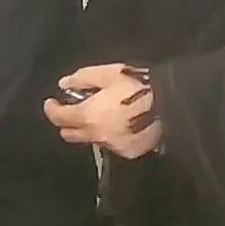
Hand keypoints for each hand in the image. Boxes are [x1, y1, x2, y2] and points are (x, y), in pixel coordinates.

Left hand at [43, 64, 162, 157]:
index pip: (59, 118)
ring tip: (104, 114)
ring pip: (91, 140)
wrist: (172, 103)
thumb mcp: (109, 73)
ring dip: (91, 129)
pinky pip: (112, 145)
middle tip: (74, 109)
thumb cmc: (138, 84)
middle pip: (70, 134)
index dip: (51, 109)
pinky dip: (112, 135)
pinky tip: (122, 124)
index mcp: (88, 115)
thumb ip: (83, 78)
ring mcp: (113, 147)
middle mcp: (97, 135)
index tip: (51, 102)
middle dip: (67, 122)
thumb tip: (63, 85)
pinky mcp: (129, 152)